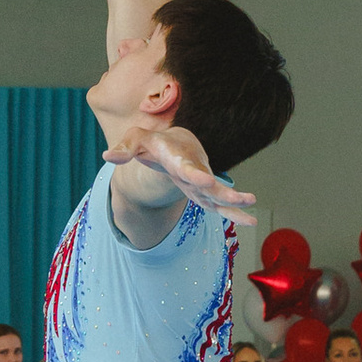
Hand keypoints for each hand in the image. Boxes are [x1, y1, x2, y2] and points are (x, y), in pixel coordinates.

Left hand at [106, 118, 258, 225]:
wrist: (175, 142)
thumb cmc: (153, 141)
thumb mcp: (136, 139)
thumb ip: (125, 147)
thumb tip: (108, 155)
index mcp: (178, 158)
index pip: (187, 167)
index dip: (195, 173)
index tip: (206, 179)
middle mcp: (194, 171)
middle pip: (211, 184)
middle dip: (225, 193)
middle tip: (246, 199)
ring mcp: (200, 183)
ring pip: (218, 197)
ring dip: (234, 206)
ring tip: (253, 217)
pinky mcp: (202, 193)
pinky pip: (218, 205)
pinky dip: (233, 213)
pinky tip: (249, 222)